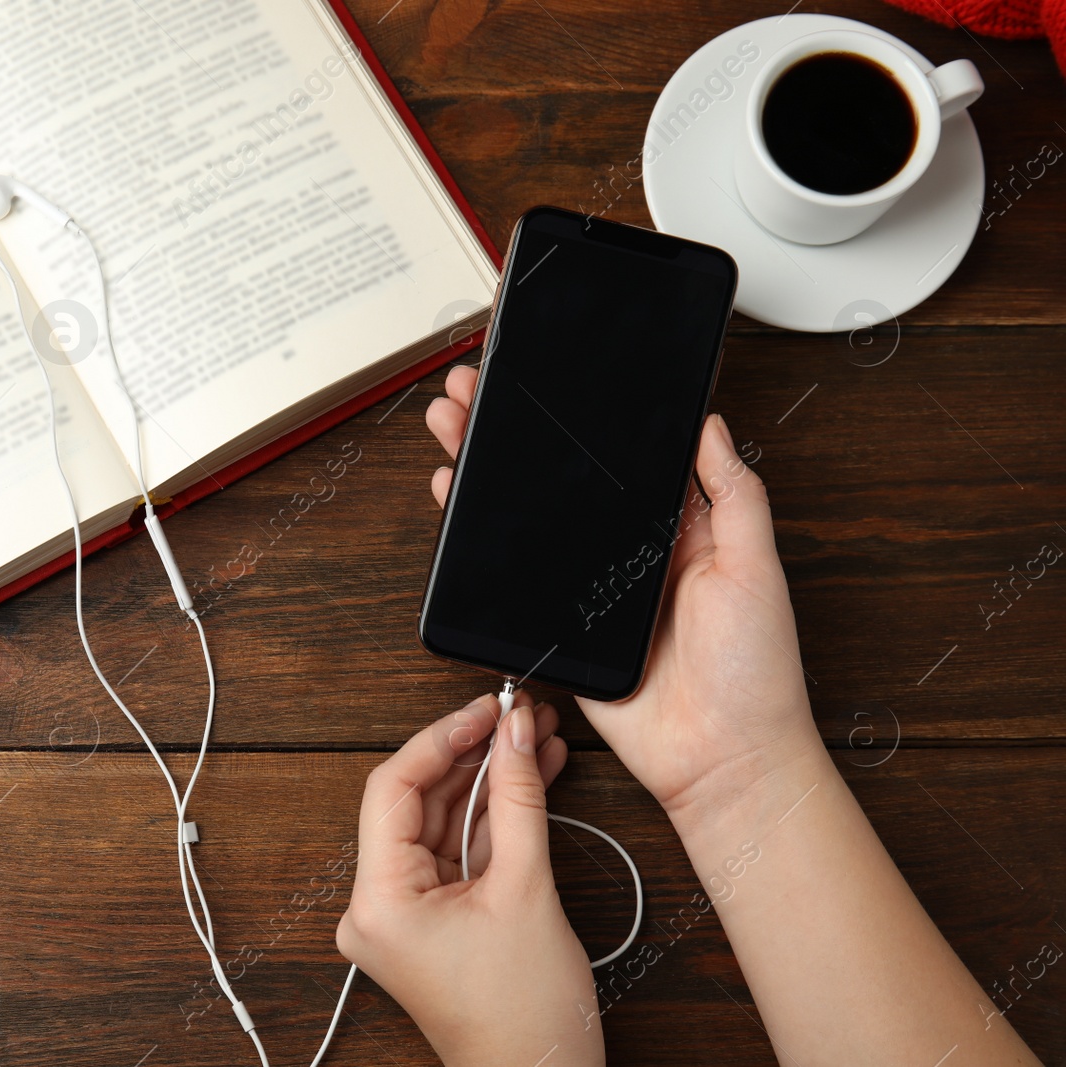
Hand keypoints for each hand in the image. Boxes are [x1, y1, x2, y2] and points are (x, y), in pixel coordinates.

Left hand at [336, 693, 602, 1065]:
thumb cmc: (525, 1017)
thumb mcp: (526, 888)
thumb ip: (517, 799)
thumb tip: (513, 735)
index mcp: (378, 901)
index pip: (393, 788)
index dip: (441, 738)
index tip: (484, 710)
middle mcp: (376, 907)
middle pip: (418, 801)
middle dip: (473, 755)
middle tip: (517, 716)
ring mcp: (402, 915)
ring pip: (440, 821)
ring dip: (487, 781)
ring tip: (532, 738)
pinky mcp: (430, 920)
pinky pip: (454, 851)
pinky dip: (490, 818)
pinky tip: (528, 779)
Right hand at [425, 365, 823, 823]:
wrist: (723, 760)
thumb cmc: (755, 674)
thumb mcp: (756, 568)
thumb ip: (735, 496)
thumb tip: (712, 427)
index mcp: (678, 532)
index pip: (619, 460)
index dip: (580, 420)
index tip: (548, 381)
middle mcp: (627, 557)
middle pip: (559, 482)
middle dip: (513, 434)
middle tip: (474, 391)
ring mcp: (589, 593)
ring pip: (527, 524)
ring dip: (486, 477)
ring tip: (453, 431)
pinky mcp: (561, 631)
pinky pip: (513, 583)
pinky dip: (478, 546)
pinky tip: (455, 505)